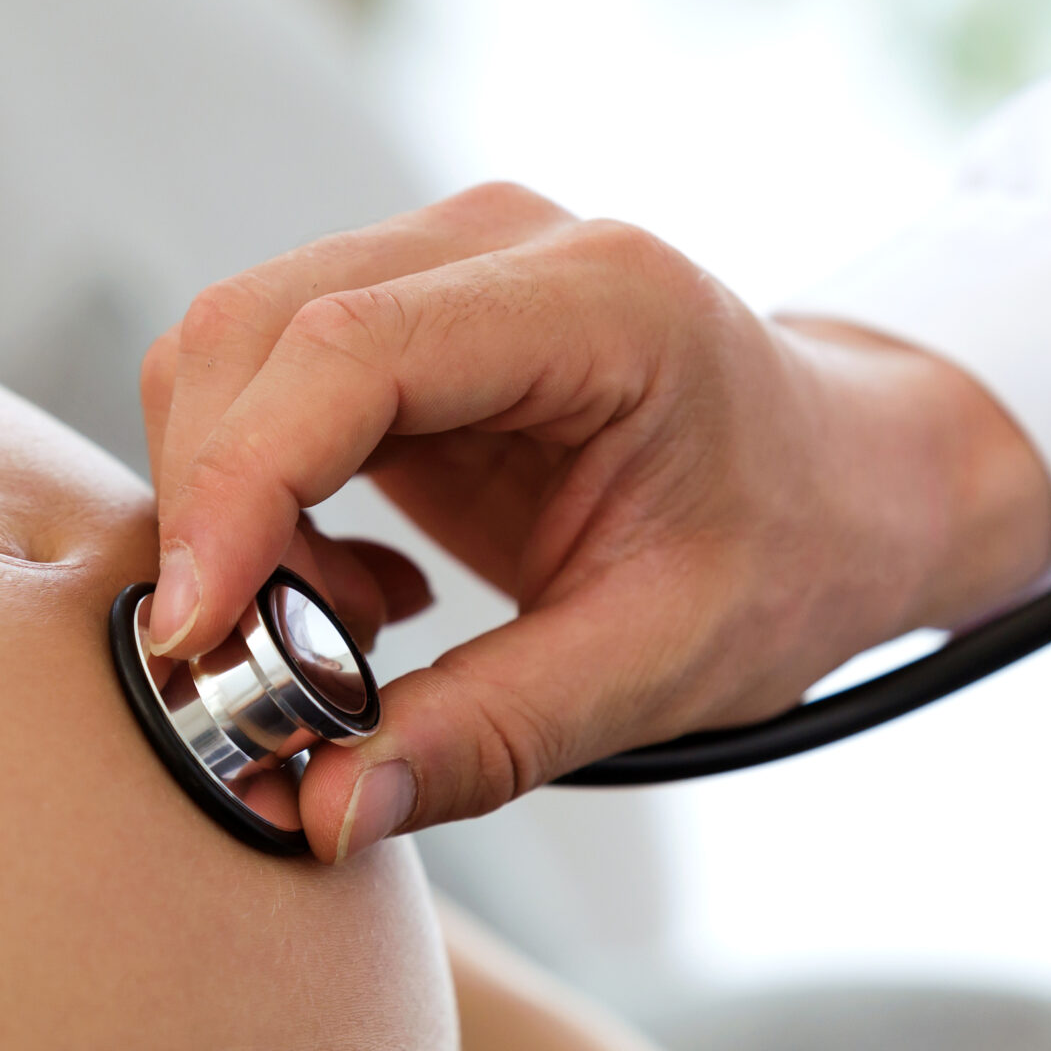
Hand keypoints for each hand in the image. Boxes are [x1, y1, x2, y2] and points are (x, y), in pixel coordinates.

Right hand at [141, 183, 1050, 858]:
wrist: (855, 481)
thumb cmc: (794, 554)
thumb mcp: (667, 665)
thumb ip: (494, 733)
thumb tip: (323, 807)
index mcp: (596, 301)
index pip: (348, 349)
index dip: (241, 486)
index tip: (195, 631)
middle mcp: (499, 244)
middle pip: (251, 331)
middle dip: (210, 508)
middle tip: (247, 670)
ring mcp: (443, 264)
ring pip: (231, 354)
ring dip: (230, 512)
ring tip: (338, 636)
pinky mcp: (406, 316)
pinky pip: (264, 391)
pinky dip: (262, 506)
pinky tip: (363, 593)